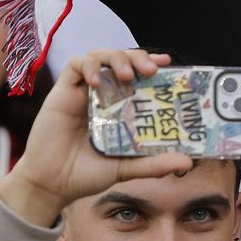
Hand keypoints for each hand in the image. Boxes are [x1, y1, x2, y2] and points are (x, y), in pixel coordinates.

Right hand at [0, 49, 191, 226]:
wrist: (52, 184)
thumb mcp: (126, 168)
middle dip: (138, 57)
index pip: (139, 76)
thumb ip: (154, 163)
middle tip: (151, 70)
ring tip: (127, 75)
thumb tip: (187, 162)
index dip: (152, 64)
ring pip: (101, 56)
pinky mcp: (63, 91)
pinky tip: (98, 82)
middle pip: (122, 60)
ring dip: (116, 58)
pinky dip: (90, 66)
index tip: (168, 63)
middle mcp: (105, 95)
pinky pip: (76, 65)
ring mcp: (84, 91)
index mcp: (121, 108)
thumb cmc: (87, 174)